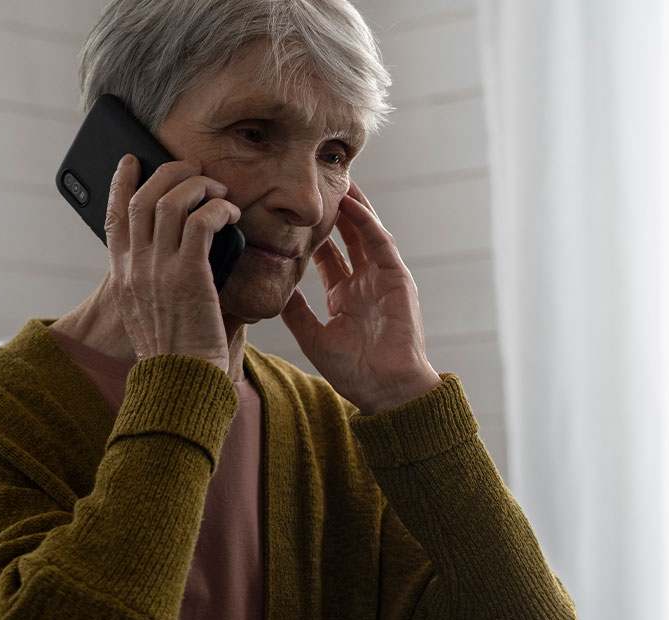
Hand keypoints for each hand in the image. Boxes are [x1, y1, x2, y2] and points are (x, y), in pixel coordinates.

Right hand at [104, 155, 240, 371]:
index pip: (114, 216)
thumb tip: (175, 250)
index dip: (121, 182)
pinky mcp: (189, 275)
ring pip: (172, 202)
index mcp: (123, 277)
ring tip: (219, 190)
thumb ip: (154, 280)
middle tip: (193, 169)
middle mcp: (135, 268)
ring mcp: (159, 270)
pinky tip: (231, 213)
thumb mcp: (149, 312)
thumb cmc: (177, 352)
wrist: (182, 382)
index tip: (133, 161)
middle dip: (170, 172)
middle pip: (143, 197)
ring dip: (199, 186)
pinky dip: (218, 208)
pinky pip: (202, 222)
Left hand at [280, 181, 440, 414]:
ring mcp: (382, 278)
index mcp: (344, 296)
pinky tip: (352, 204)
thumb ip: (295, 312)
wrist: (386, 389)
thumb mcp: (312, 337)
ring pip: (365, 232)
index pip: (326, 255)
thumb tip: (271, 289)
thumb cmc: (354, 371)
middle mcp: (364, 282)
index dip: (311, 234)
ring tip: (336, 180)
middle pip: (346, 236)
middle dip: (333, 211)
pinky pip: (381, 244)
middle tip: (316, 183)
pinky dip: (367, 222)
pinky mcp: (398, 278)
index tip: (289, 212)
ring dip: (352, 206)